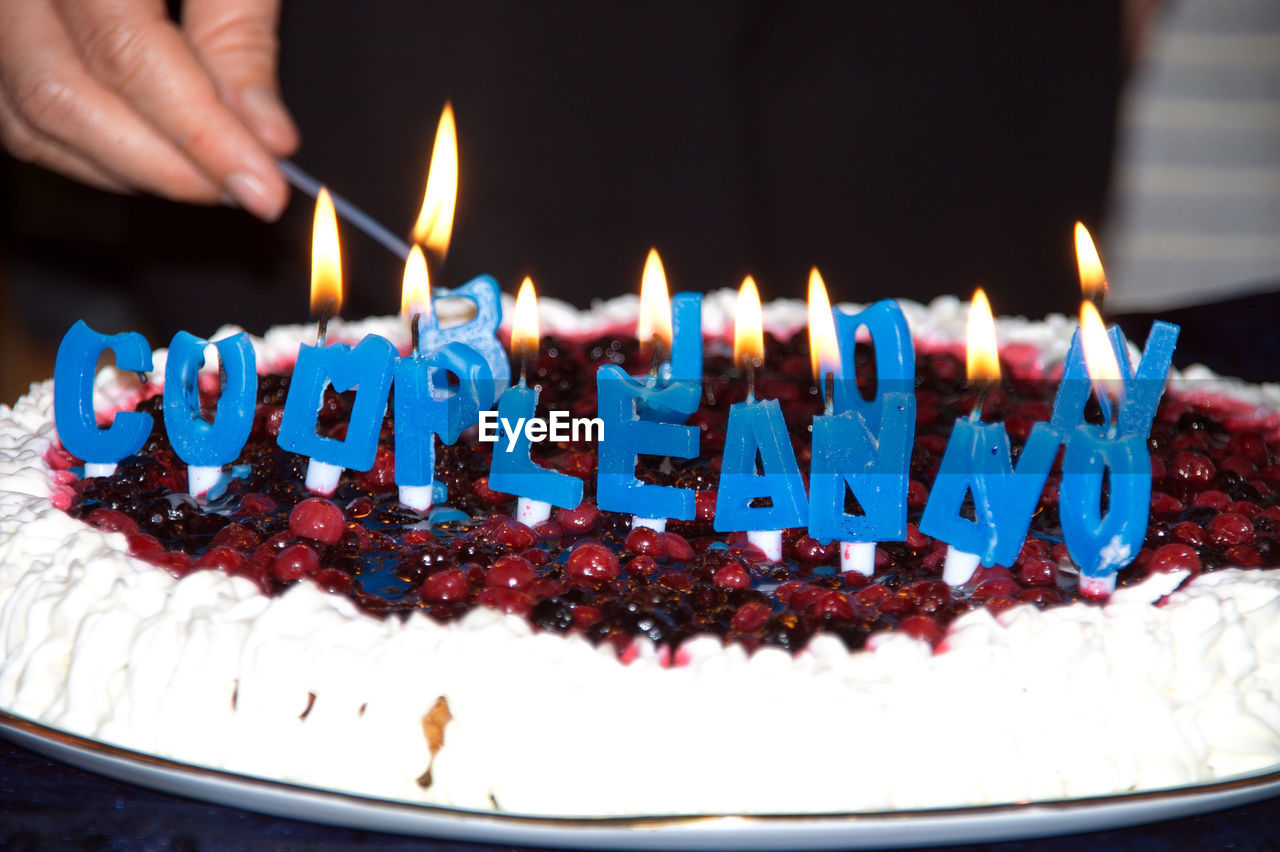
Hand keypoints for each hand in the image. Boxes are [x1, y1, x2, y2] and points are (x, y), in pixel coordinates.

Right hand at [0, 0, 297, 220]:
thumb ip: (240, 29)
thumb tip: (264, 134)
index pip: (126, 53)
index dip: (201, 134)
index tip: (264, 184)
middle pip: (62, 93)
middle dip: (163, 164)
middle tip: (244, 189)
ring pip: (29, 111)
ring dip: (125, 166)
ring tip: (208, 179)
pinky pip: (14, 106)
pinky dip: (86, 149)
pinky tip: (153, 157)